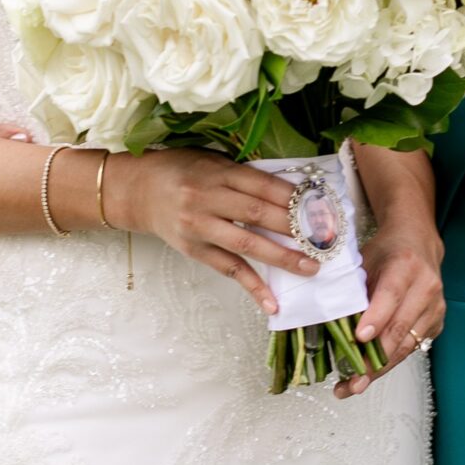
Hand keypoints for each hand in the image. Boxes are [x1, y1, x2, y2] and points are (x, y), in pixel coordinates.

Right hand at [109, 149, 322, 315]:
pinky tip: (272, 303)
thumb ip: (245, 176)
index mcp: (217, 172)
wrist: (138, 190)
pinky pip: (228, 269)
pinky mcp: (194, 250)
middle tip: (326, 239)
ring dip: (282, 257)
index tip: (322, 208)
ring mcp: (199, 227)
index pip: (263, 185)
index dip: (294, 197)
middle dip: (296, 227)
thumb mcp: (212, 161)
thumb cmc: (181, 170)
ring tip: (310, 267)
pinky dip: (251, 287)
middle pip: (258, 214)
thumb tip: (292, 192)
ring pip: (246, 243)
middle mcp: (207, 198)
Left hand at [333, 214, 444, 399]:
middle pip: (399, 328)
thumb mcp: (364, 260)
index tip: (359, 338)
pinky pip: (411, 348)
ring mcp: (435, 308)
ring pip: (406, 345)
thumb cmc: (386, 252)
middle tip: (350, 380)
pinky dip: (388, 362)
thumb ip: (352, 288)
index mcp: (405, 265)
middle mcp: (426, 287)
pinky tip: (368, 372)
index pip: (391, 295)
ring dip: (379, 369)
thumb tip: (328, 322)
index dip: (376, 318)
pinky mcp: (436, 324)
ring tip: (353, 385)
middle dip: (373, 359)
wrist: (419, 244)